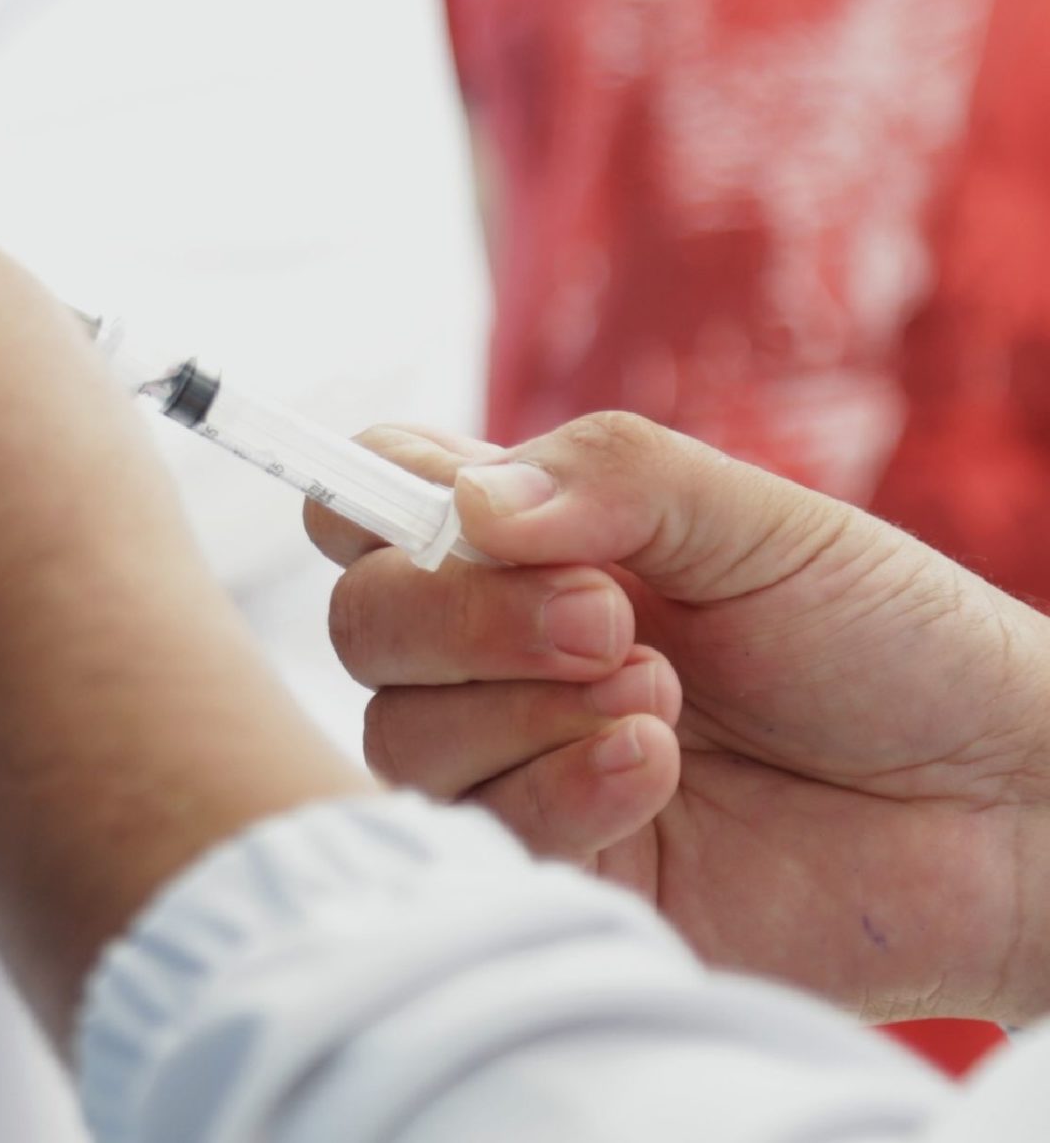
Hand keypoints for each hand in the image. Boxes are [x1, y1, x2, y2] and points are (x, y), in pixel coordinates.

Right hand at [318, 415, 1049, 1025]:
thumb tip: (461, 506)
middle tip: (605, 617)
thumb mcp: (760, 520)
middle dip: (461, 614)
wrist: (1009, 805)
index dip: (368, 498)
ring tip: (664, 700)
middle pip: (366, 623)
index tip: (435, 505)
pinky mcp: (568, 873)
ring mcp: (527, 766)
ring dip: (524, 705)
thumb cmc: (899, 644)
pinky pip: (485, 831)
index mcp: (539, 552)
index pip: (378, 506)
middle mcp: (508, 657)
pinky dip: (562, 785)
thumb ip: (609, 477)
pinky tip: (657, 770)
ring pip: (402, 732)